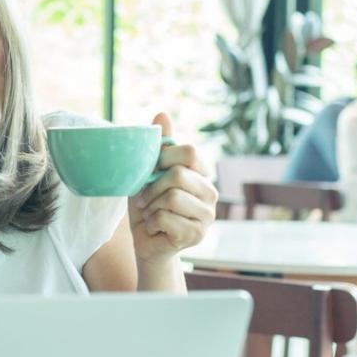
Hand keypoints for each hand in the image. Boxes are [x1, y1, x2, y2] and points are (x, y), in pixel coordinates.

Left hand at [129, 112, 216, 262]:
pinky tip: (155, 227)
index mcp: (202, 173)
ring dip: (151, 206)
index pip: (189, 151)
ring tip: (151, 213)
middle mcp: (211, 192)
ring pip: (172, 197)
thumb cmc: (148, 205)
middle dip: (152, 187)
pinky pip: (166, 218)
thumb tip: (162, 113)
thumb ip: (158, 146)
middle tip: (145, 199)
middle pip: (178, 174)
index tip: (151, 172)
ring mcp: (207, 215)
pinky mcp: (198, 234)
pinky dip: (151, 222)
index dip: (163, 158)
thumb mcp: (148, 172)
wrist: (146, 242)